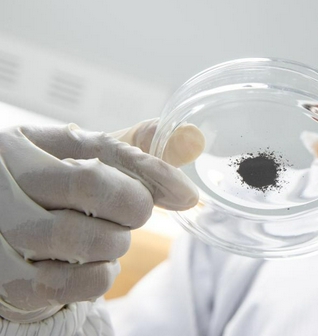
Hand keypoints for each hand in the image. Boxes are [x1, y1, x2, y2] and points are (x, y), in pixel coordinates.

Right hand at [0, 119, 202, 322]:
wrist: (10, 239)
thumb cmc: (57, 192)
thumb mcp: (88, 160)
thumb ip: (140, 149)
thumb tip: (193, 140)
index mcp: (23, 145)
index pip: (102, 150)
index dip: (152, 171)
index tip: (185, 193)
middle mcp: (3, 184)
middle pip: (90, 187)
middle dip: (133, 206)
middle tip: (135, 213)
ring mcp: (2, 235)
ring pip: (83, 237)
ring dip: (116, 242)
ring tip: (109, 236)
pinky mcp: (10, 282)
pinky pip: (75, 283)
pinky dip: (101, 275)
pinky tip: (95, 264)